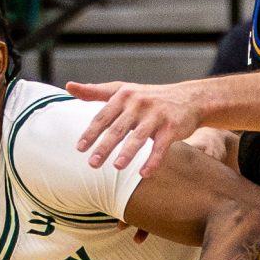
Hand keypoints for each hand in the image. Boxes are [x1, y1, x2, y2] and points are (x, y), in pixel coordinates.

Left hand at [69, 79, 202, 173]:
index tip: (79, 148)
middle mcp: (139, 103)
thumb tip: (69, 86)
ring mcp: (156, 115)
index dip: (91, 133)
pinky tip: (145, 174)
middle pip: (118, 128)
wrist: (189, 98)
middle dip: (104, 146)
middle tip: (92, 164)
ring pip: (139, 136)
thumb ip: (96, 91)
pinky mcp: (172, 127)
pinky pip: (161, 146)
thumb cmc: (150, 97)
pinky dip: (154, 160)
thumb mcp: (123, 90)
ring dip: (128, 153)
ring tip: (117, 167)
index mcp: (124, 95)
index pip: (103, 116)